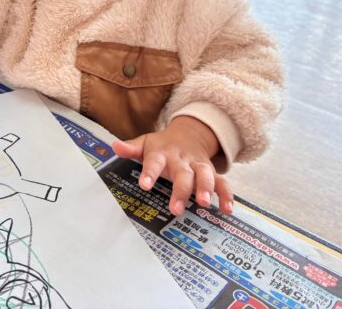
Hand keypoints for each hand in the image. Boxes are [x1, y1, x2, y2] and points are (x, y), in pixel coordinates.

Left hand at [112, 116, 233, 215]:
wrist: (188, 133)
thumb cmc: (162, 145)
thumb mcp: (145, 143)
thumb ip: (131, 148)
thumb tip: (114, 146)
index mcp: (162, 153)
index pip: (154, 162)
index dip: (149, 173)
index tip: (144, 185)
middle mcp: (182, 160)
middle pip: (183, 173)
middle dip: (181, 190)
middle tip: (176, 208)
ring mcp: (198, 165)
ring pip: (205, 175)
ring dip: (206, 188)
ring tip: (204, 203)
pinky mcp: (211, 173)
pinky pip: (221, 182)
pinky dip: (226, 194)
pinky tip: (227, 209)